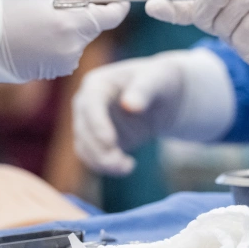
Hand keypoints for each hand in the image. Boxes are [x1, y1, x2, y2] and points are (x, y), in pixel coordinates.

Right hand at [0, 0, 127, 102]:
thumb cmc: (5, 14)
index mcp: (70, 24)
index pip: (114, 14)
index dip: (114, 3)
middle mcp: (72, 47)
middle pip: (96, 25)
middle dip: (85, 12)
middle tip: (55, 4)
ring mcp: (65, 62)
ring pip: (81, 38)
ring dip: (71, 27)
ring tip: (40, 22)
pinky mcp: (55, 71)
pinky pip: (68, 51)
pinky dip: (60, 41)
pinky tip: (37, 37)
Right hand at [72, 49, 234, 175]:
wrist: (165, 97)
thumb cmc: (160, 81)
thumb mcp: (157, 80)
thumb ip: (143, 90)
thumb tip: (129, 105)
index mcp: (97, 83)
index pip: (90, 104)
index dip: (97, 124)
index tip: (110, 141)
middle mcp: (87, 103)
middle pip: (83, 130)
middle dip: (99, 150)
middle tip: (121, 163)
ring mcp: (90, 124)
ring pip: (85, 148)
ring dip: (101, 162)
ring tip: (127, 167)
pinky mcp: (98, 141)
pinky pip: (93, 158)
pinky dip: (106, 167)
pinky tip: (128, 166)